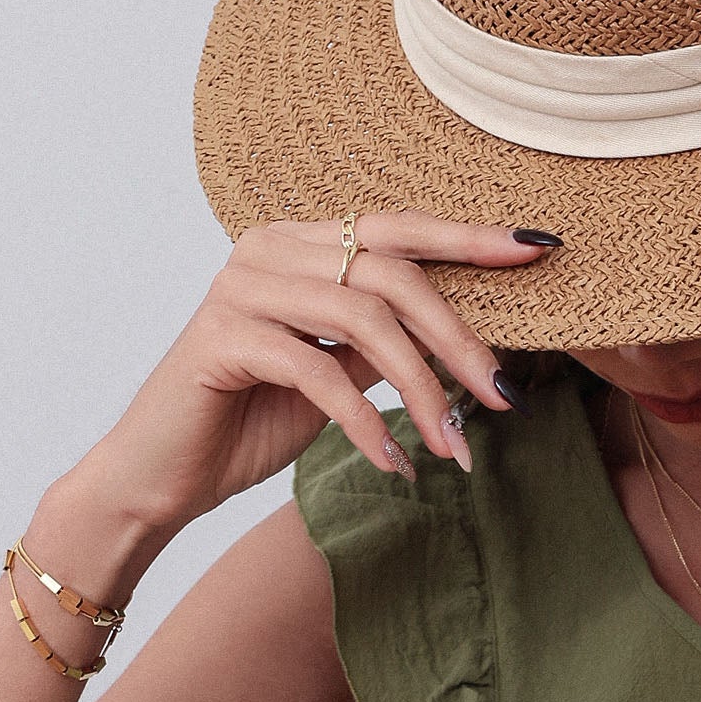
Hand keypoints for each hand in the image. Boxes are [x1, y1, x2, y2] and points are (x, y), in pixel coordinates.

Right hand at [84, 211, 557, 533]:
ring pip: (362, 319)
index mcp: (300, 244)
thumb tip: (467, 334)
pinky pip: (317, 372)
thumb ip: (384, 341)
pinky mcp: (222, 337)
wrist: (164, 473)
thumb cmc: (251, 420)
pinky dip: (366, 423)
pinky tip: (392, 464)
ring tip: (452, 448)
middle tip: (505, 397)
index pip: (398, 228)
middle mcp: (268, 248)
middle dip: (458, 339)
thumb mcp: (337, 373)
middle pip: (391, 272)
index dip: (469, 238)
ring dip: (421, 392)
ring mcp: (241, 287)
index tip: (536, 249)